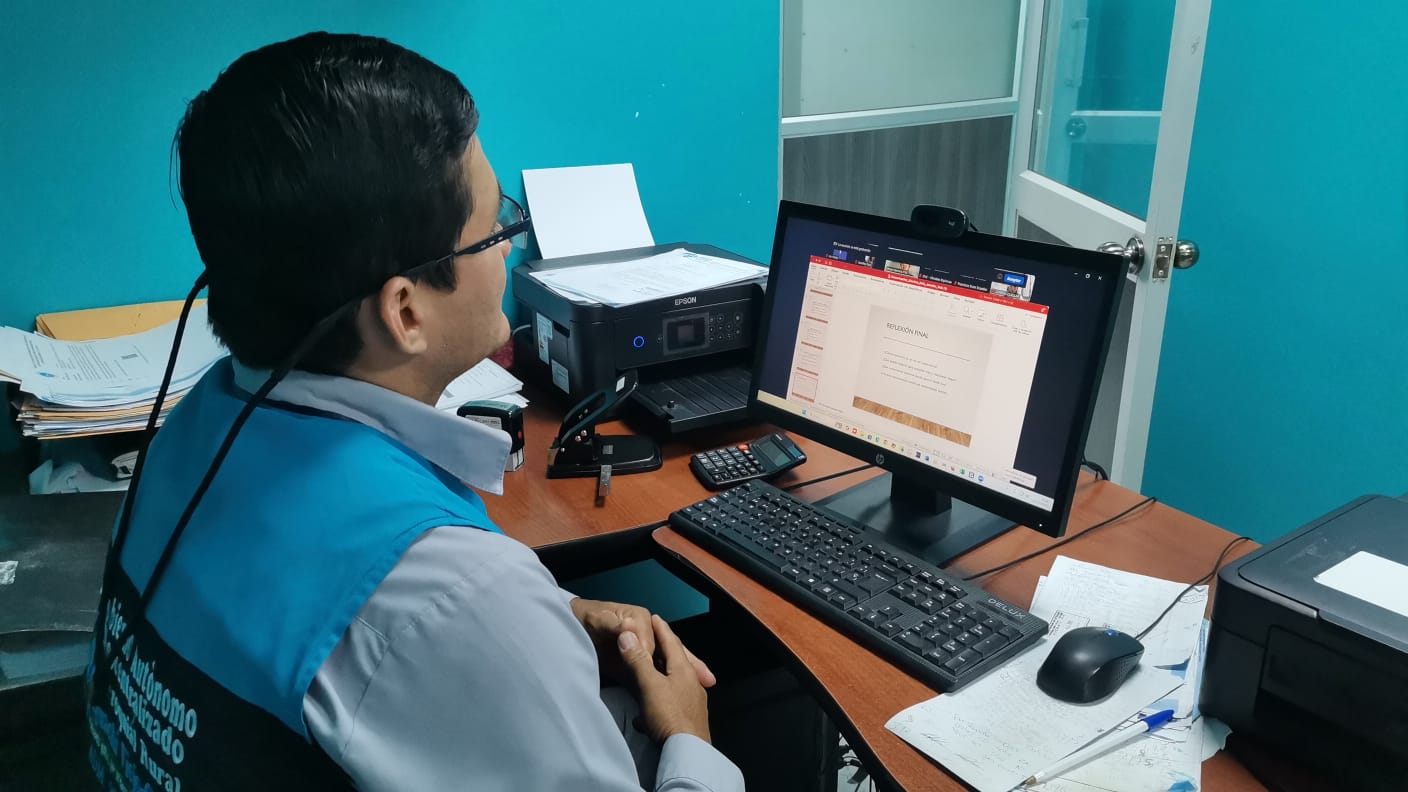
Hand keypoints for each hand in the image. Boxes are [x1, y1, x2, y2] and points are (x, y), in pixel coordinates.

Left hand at [569, 598, 715, 688]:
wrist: (572, 624)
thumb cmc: (584, 619)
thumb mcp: (597, 620)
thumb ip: (613, 625)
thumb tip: (628, 628)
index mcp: (639, 619)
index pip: (654, 641)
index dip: (661, 659)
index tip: (665, 676)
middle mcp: (644, 632)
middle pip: (670, 650)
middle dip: (691, 664)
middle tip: (707, 680)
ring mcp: (641, 649)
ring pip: (666, 663)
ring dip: (685, 675)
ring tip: (702, 686)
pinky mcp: (634, 663)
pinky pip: (654, 673)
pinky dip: (666, 684)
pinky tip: (676, 697)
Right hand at [617, 615, 711, 743]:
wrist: (688, 752)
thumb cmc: (670, 716)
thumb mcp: (650, 685)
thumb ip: (638, 660)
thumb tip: (627, 635)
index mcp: (683, 670)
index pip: (672, 642)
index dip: (661, 629)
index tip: (655, 618)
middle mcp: (691, 683)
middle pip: (676, 660)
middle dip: (664, 650)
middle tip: (654, 640)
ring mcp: (692, 702)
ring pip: (674, 681)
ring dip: (661, 675)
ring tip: (650, 673)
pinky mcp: (688, 719)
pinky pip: (671, 702)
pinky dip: (659, 700)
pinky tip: (647, 714)